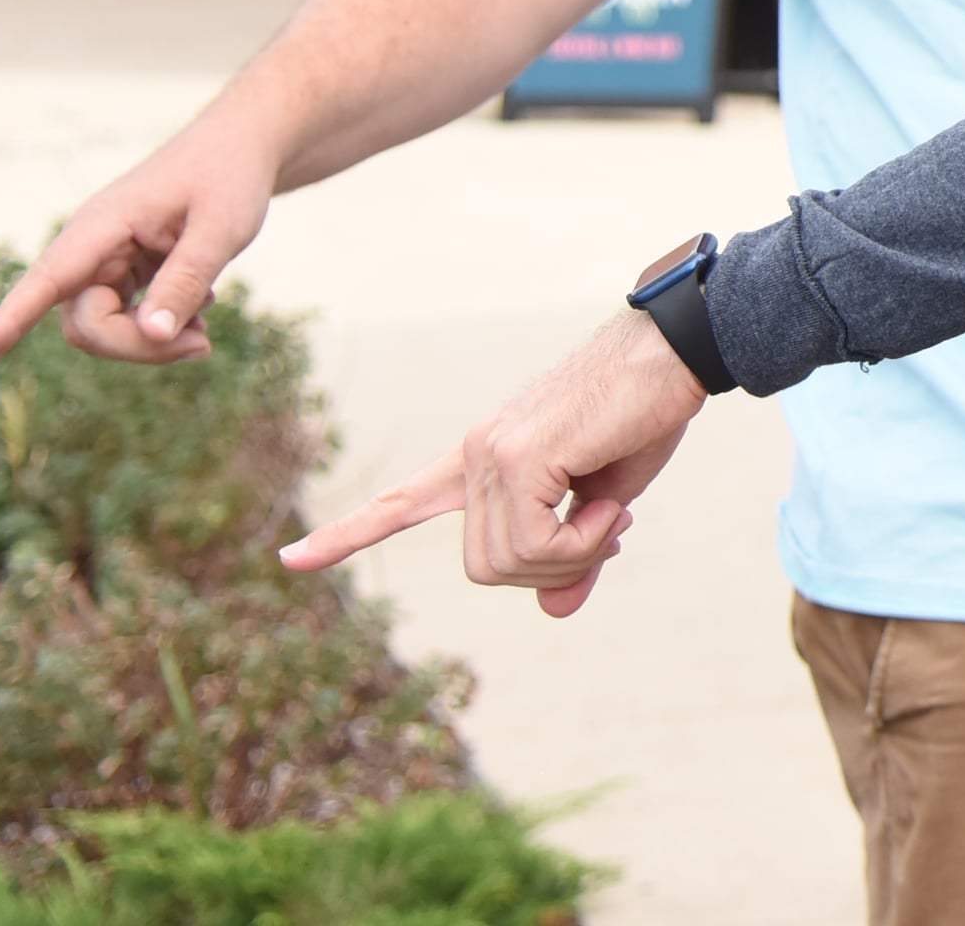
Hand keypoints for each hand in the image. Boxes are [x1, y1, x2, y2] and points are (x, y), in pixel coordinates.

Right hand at [0, 112, 284, 367]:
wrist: (242, 147)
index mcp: (100, 226)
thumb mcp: (220, 228)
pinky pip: (124, 322)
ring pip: (103, 330)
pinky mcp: (124, 274)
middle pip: (86, 325)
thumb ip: (185, 279)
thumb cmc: (229, 177)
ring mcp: (105, 263)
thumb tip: (152, 335)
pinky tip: (201, 313)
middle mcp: (91, 247)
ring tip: (206, 329)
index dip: (7, 323)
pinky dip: (160, 329)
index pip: (46, 281)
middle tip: (204, 344)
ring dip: (151, 342)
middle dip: (137, 345)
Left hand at [279, 309, 704, 618]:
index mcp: (486, 461)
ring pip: (506, 561)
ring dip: (573, 555)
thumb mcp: (608, 500)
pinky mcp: (517, 455)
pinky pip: (533, 543)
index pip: (402, 504)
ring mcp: (490, 454)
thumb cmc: (644, 415)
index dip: (349, 534)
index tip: (290, 559)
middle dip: (552, 568)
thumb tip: (555, 610)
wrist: (674, 355)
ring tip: (613, 513)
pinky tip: (610, 505)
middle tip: (606, 533)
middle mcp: (475, 456)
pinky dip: (580, 542)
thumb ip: (573, 554)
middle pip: (484, 567)